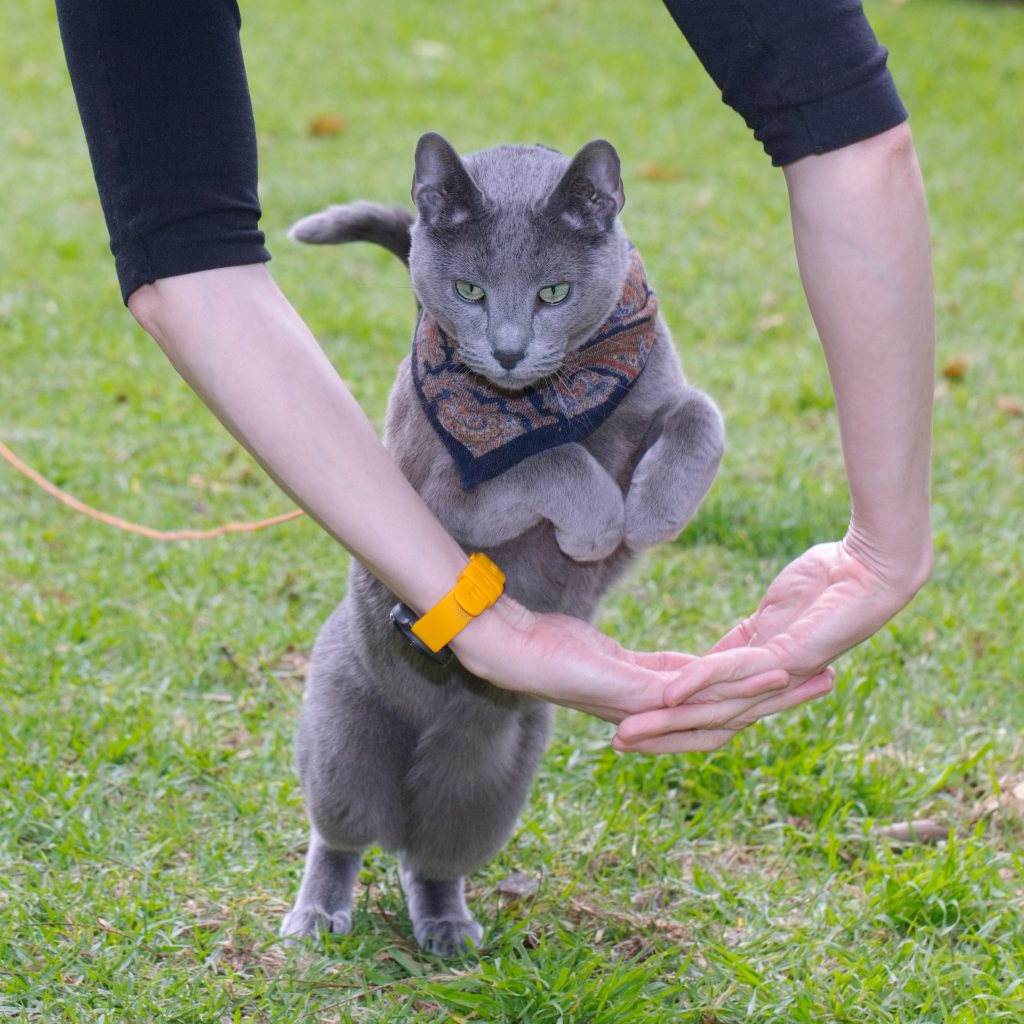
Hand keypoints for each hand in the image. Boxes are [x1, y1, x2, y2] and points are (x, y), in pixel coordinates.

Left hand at [453, 596, 790, 724]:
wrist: (510, 650)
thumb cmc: (553, 648)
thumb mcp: (611, 657)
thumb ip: (651, 670)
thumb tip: (681, 673)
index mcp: (654, 704)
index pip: (719, 705)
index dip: (762, 693)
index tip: (803, 676)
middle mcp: (654, 715)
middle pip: (731, 713)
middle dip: (781, 699)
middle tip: (831, 679)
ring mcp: (647, 708)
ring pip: (721, 706)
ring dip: (769, 691)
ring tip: (814, 672)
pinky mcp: (636, 694)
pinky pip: (695, 688)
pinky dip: (736, 678)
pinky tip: (770, 662)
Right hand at [612, 539, 927, 752]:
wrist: (874, 566)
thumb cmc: (829, 581)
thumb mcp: (775, 613)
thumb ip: (748, 639)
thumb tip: (729, 652)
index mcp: (761, 674)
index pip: (707, 705)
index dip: (668, 719)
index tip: (628, 728)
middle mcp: (769, 684)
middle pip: (706, 718)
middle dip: (659, 734)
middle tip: (616, 747)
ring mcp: (779, 675)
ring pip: (716, 705)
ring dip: (670, 721)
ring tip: (628, 732)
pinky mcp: (789, 658)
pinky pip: (734, 671)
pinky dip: (699, 681)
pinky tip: (668, 692)